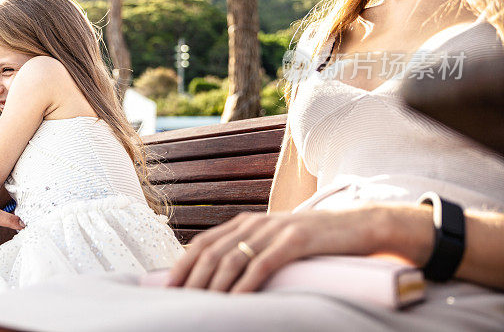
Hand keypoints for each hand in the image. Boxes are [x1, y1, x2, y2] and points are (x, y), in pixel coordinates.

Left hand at [167, 207, 399, 292]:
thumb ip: (253, 251)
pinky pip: (263, 264)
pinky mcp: (296, 241)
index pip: (204, 242)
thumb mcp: (278, 242)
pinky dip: (246, 283)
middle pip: (213, 252)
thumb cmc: (317, 241)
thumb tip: (226, 278)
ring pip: (233, 259)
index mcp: (247, 222)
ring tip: (201, 305)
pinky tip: (236, 299)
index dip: (183, 264)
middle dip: (192, 278)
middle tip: (179, 302)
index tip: (167, 286)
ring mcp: (275, 230)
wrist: (360, 225)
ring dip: (214, 285)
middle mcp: (256, 222)